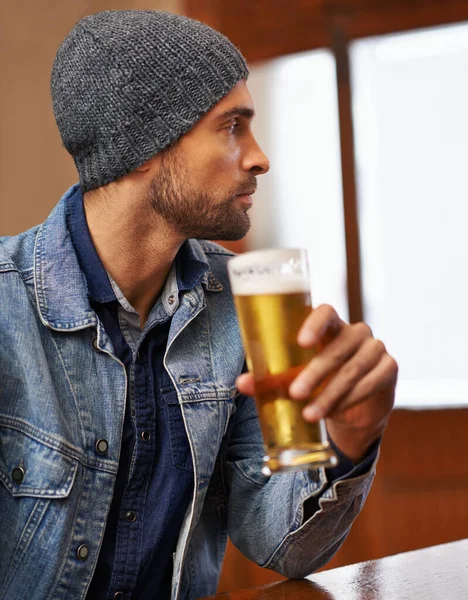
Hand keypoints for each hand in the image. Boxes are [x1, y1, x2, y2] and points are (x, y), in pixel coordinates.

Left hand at [236, 304, 397, 461]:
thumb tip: (241, 383)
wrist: (354, 408)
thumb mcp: (294, 379)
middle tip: (294, 393)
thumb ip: (270, 379)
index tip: (301, 342)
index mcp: (329, 326)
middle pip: (338, 347)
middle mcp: (355, 332)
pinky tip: (336, 412)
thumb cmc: (318, 383)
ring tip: (309, 414)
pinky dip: (351, 398)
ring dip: (330, 393)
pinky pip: (372, 382)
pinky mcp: (389, 368)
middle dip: (315, 373)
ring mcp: (375, 348)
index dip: (315, 323)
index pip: (326, 311)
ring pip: (353, 368)